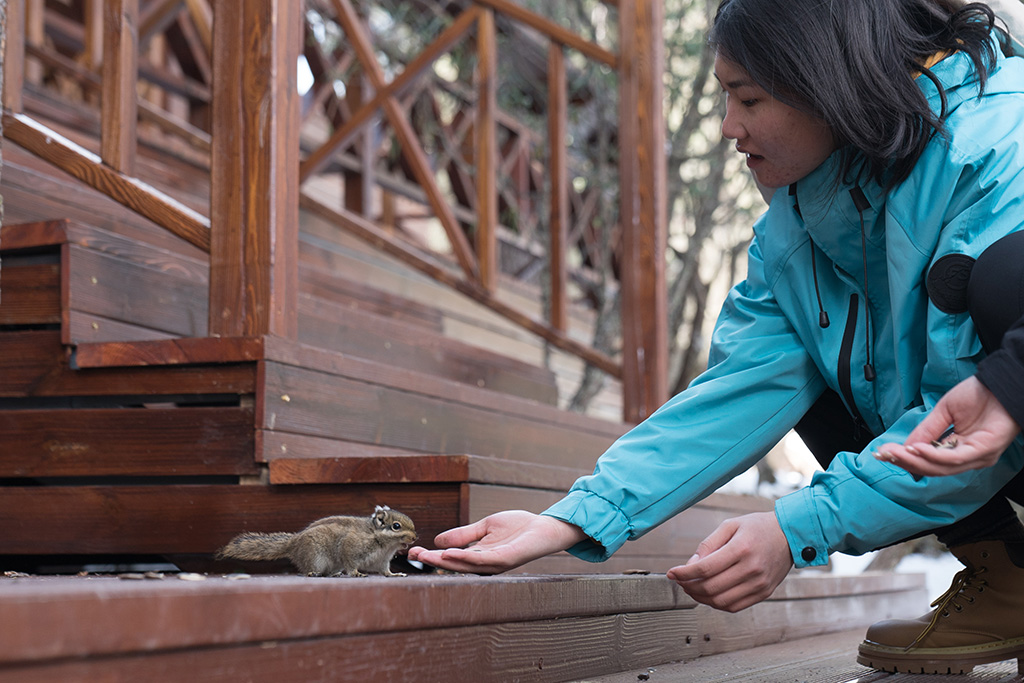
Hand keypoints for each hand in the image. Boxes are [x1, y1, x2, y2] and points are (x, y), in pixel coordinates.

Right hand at [407, 510, 587, 573]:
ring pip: (465, 565)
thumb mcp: (485, 527)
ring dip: (444, 561)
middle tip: (414, 554)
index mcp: (478, 555)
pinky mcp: (505, 559)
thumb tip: (438, 540)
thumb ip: (464, 534)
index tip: (413, 550)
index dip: (432, 555)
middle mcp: (484, 563)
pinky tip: (450, 554)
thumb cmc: (518, 527)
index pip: (451, 557)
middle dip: (433, 560)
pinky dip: (464, 557)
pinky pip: (481, 560)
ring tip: (427, 556)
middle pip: (454, 564)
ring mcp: (494, 563)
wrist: (544, 528)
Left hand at [666, 512, 792, 612]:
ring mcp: (759, 584)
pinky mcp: (763, 593)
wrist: (790, 535)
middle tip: (680, 581)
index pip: (705, 569)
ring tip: (692, 588)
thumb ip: (708, 545)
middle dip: (689, 587)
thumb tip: (690, 565)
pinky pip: (735, 606)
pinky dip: (717, 604)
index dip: (684, 573)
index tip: (672, 573)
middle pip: (711, 588)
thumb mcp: (730, 525)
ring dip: (701, 598)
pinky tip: (709, 594)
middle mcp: (751, 569)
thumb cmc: (758, 527)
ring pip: (721, 601)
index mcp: (741, 548)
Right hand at [875, 376, 1020, 476]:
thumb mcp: (944, 411)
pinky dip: (933, 455)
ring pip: (942, 467)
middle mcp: (969, 457)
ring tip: (896, 452)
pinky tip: (917, 449)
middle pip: (933, 468)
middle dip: (906, 462)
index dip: (905, 458)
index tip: (883, 452)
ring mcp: (978, 457)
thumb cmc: (980, 395)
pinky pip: (954, 458)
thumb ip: (927, 430)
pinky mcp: (985, 451)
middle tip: (885, 454)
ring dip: (916, 460)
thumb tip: (905, 446)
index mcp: (959, 448)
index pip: (929, 461)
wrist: (1002, 383)